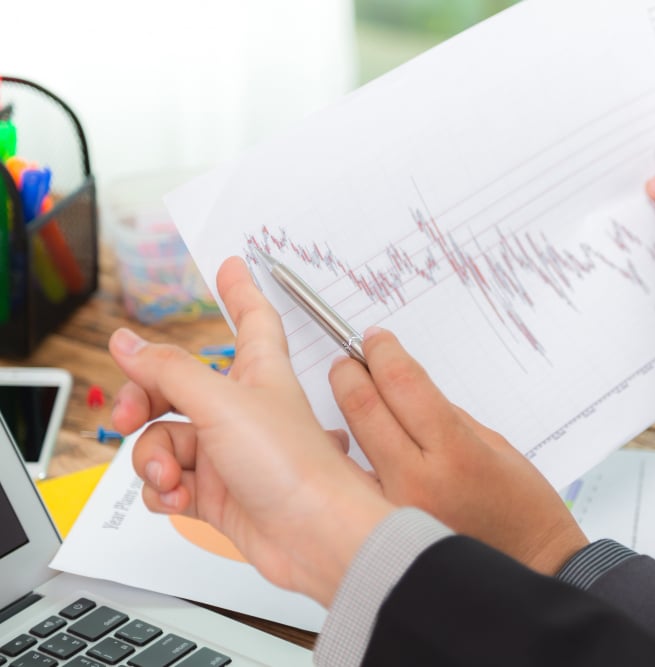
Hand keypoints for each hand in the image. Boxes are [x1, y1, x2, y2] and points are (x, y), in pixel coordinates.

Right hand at [109, 258, 392, 606]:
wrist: (314, 537)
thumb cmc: (294, 466)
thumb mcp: (223, 404)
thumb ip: (170, 371)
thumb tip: (127, 342)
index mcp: (258, 372)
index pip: (251, 318)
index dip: (239, 290)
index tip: (232, 265)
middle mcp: (241, 409)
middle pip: (175, 385)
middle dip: (143, 400)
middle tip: (128, 416)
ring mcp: (228, 453)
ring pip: (164, 440)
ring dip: (153, 458)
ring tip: (172, 475)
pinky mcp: (218, 495)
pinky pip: (169, 481)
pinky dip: (163, 489)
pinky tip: (176, 496)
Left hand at [329, 330, 588, 575]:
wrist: (530, 569)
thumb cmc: (522, 509)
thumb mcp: (493, 445)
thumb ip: (444, 416)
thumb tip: (404, 389)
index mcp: (455, 451)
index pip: (402, 383)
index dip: (383, 352)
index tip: (375, 339)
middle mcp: (417, 480)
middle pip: (364, 408)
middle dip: (351, 373)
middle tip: (350, 360)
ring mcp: (392, 509)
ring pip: (349, 443)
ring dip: (344, 411)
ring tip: (349, 393)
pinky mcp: (381, 531)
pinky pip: (353, 481)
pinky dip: (346, 455)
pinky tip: (348, 443)